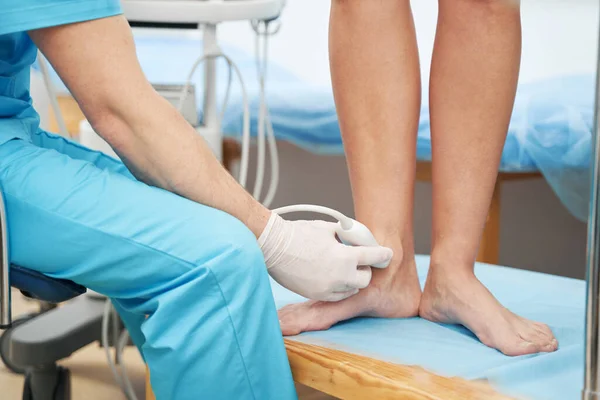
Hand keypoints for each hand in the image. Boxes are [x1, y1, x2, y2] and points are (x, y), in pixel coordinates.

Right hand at [258, 212, 392, 300]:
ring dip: (351, 280)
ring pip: (351, 290)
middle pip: (365, 279)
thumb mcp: (328, 228)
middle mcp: (340, 276)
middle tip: (359, 263)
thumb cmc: (299, 234)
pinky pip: (336, 295)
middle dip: (365, 270)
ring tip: (342, 269)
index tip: (387, 254)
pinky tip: (332, 277)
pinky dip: (338, 287)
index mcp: (346, 257)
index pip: (374, 257)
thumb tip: (355, 237)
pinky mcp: (317, 295)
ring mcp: (328, 288)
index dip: (383, 254)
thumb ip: (346, 235)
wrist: (274, 247)